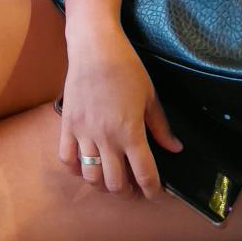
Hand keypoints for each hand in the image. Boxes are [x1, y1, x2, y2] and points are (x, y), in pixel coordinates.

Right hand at [59, 27, 180, 198]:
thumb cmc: (126, 67)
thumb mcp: (150, 96)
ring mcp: (84, 133)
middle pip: (115, 184)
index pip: (144, 174)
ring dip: (103, 184)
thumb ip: (161, 126)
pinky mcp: (68, 125)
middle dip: (127, 192)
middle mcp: (106, 138)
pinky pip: (67, 159)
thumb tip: (174, 148)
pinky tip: (85, 165)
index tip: (155, 193)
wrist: (95, 47)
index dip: (152, 190)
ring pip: (91, 177)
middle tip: (133, 186)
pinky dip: (75, 169)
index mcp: (131, 132)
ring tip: (110, 177)